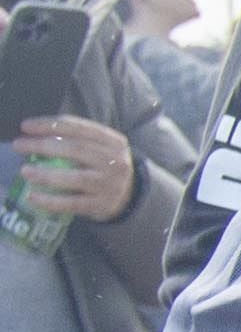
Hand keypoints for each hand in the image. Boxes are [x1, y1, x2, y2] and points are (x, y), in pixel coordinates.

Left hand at [14, 117, 132, 225]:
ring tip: (24, 171)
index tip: (25, 126)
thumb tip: (35, 135)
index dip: (49, 125)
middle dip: (42, 146)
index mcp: (113, 142)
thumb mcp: (101, 147)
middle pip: (75, 150)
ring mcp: (109, 185)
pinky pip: (73, 203)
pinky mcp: (102, 205)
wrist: (131, 195)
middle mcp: (115, 162)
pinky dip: (50, 201)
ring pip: (75, 178)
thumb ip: (78, 138)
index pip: (78, 128)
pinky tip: (33, 197)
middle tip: (19, 146)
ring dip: (46, 174)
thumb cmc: (105, 165)